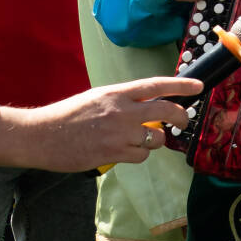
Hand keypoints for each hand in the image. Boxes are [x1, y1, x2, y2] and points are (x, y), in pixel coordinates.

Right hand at [0, 76, 203, 172]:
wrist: (41, 135)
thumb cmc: (67, 116)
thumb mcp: (97, 97)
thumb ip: (123, 100)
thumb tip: (148, 104)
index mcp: (116, 93)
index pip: (156, 85)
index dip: (181, 85)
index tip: (198, 86)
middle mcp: (121, 111)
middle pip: (165, 112)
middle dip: (181, 117)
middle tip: (183, 120)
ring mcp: (118, 133)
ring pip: (155, 138)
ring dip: (155, 141)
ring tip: (141, 139)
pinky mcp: (112, 153)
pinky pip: (141, 155)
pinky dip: (140, 154)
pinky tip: (127, 151)